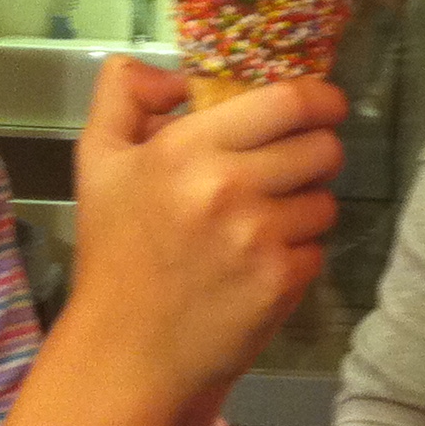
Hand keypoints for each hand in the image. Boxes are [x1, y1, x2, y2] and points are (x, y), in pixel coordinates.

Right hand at [62, 57, 345, 418]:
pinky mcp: (280, 282)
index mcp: (186, 146)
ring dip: (305, 210)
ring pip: (325, 202)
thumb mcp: (99, 161)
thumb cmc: (114, 254)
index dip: (320, 100)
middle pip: (322, 148)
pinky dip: (297, 257)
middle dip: (315, 155)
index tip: (323, 108)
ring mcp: (258, 236)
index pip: (288, 101)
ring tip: (264, 227)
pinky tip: (259, 268)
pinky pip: (318, 250)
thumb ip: (124, 93)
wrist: (124, 352)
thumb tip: (177, 73)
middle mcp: (227, 185)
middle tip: (291, 171)